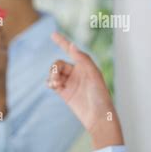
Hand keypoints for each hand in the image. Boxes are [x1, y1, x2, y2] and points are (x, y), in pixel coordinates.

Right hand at [48, 32, 123, 148]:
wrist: (98, 117)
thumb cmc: (100, 95)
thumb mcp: (94, 75)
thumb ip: (83, 59)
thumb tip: (72, 46)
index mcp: (85, 65)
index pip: (71, 50)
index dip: (62, 42)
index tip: (53, 34)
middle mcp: (77, 72)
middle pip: (58, 63)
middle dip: (55, 69)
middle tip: (57, 80)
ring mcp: (70, 82)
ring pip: (54, 73)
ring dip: (52, 76)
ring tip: (56, 85)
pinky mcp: (65, 93)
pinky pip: (52, 83)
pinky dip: (50, 82)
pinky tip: (53, 86)